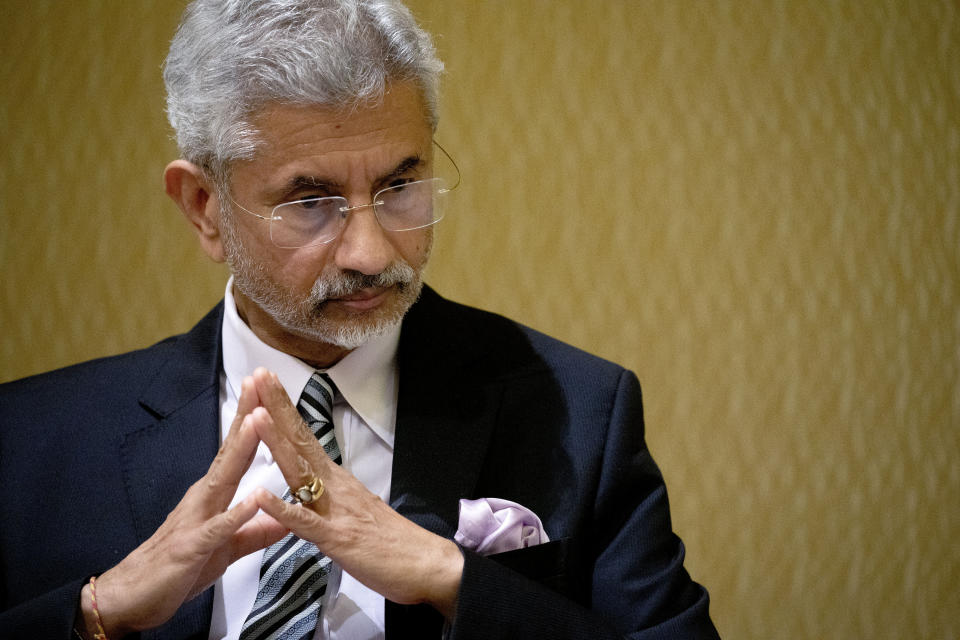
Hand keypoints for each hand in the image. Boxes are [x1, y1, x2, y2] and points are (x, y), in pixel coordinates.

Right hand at [79, 377, 287, 636]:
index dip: (252, 422)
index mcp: (213, 496)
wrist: (130, 600)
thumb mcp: (226, 550)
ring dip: (241, 450)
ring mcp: (196, 520)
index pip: (236, 452)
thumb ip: (255, 533)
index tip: (266, 391)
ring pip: (223, 479)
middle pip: (230, 452)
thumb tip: (285, 519)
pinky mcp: (191, 548)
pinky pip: (218, 528)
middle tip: (259, 382)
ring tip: (258, 421)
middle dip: (247, 417)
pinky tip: (255, 497)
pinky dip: (237, 513)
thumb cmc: (178, 570)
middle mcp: (203, 499)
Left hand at [246, 368, 463, 619]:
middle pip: (300, 441)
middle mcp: (334, 486)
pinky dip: (282, 509)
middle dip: (276, 408)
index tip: (266, 381)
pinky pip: (305, 523)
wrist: (426, 564)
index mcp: (336, 481)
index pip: (304, 438)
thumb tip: (309, 492)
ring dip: (276, 443)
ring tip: (256, 414)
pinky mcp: (337, 538)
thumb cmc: (391, 543)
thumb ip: (329, 500)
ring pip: (300, 471)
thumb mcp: (353, 513)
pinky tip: (261, 496)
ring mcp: (335, 510)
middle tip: (259, 374)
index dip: (283, 410)